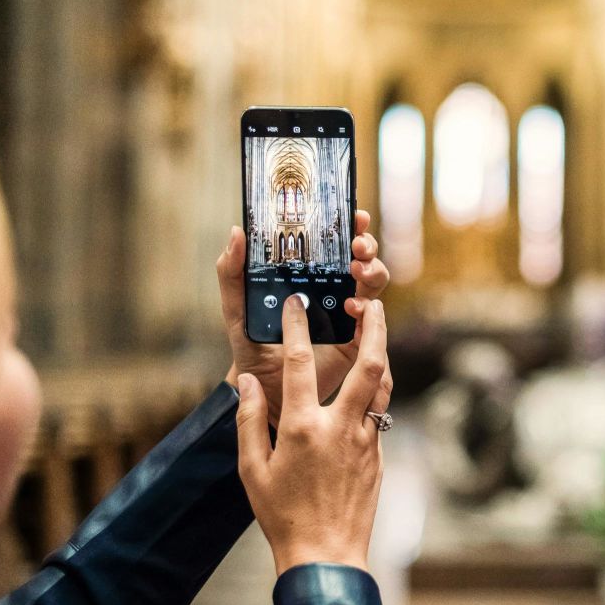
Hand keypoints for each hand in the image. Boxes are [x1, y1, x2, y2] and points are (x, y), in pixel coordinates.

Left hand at [217, 210, 391, 424]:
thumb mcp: (237, 308)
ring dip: (372, 271)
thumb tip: (237, 232)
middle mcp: (331, 290)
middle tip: (357, 245)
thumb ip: (231, 273)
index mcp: (308, 276)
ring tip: (357, 272)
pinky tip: (352, 309)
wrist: (262, 390)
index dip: (347, 225)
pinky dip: (368, 310)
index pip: (332, 243)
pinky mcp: (355, 340)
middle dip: (366, 244)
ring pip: (373, 282)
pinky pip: (373, 320)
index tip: (351, 215)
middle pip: (361, 257)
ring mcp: (346, 314)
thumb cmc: (251, 346)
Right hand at [236, 294, 387, 573]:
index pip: (300, 364)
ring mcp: (365, 440)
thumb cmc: (282, 514)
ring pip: (382, 385)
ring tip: (378, 327)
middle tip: (371, 301)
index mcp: (303, 428)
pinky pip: (381, 409)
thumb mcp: (251, 469)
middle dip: (373, 327)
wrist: (325, 554)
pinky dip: (377, 386)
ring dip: (382, 351)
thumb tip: (246, 382)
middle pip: (367, 365)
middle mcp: (339, 428)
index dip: (297, 327)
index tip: (296, 302)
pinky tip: (371, 377)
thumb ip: (248, 420)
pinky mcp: (378, 454)